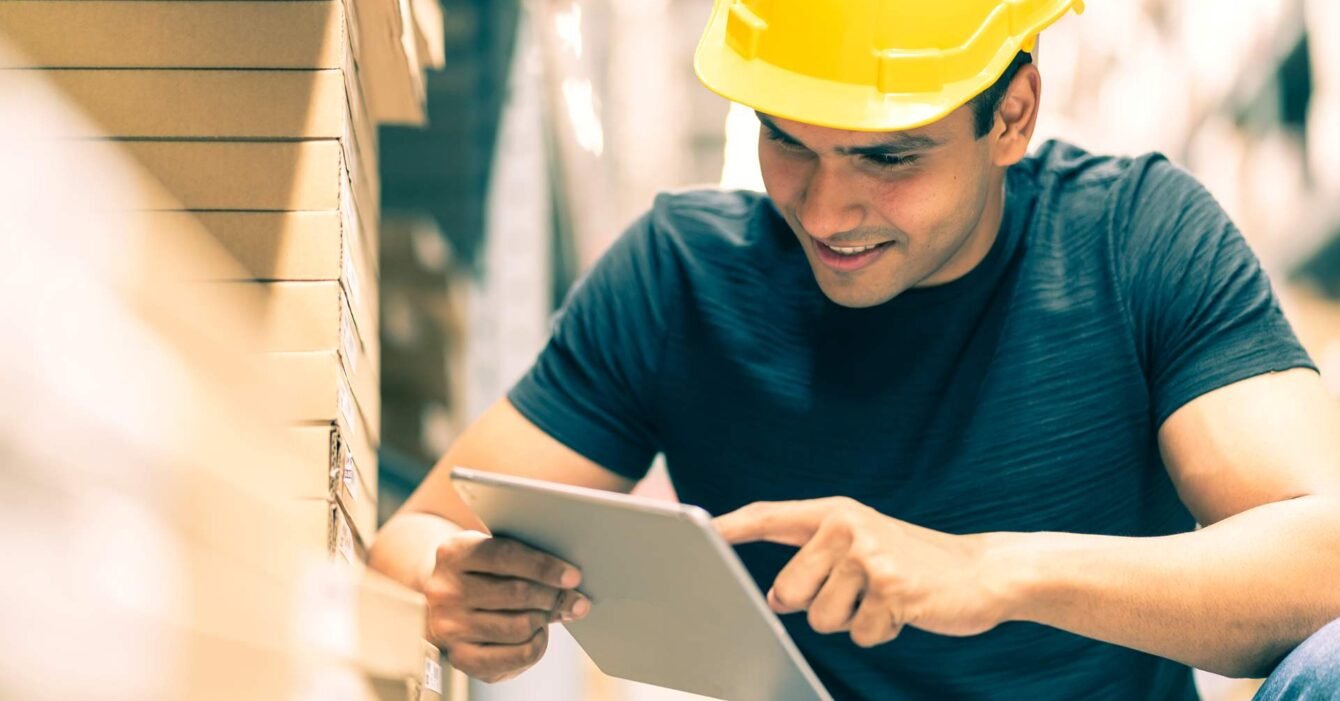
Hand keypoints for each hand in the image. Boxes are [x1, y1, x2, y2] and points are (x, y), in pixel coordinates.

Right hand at [421, 530, 590, 682]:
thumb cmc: (484, 571)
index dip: (544, 567)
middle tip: (576, 599)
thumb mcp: (495, 552)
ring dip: (545, 619)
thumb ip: (527, 558)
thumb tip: (572, 582)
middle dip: (553, 597)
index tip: (573, 576)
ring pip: (519, 626)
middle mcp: (445, 590)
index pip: (505, 556)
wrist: (445, 599)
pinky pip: (515, 656)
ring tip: (550, 612)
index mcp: (454, 553)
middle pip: (516, 593)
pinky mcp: (460, 657)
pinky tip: (538, 633)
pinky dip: (537, 645)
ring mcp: (449, 626)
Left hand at [714, 497, 1015, 647]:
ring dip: (852, 621)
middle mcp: (847, 526)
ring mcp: (870, 556)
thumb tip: (775, 598)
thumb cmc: (912, 564)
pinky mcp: (892, 588)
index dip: (732, 526)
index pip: (770, 516)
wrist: (982, 573)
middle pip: (788, 591)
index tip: (698, 530)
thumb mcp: (862, 547)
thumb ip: (815, 562)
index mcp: (835, 513)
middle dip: (816, 605)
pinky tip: (904, 610)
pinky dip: (880, 633)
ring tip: (884, 597)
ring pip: (822, 619)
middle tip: (858, 590)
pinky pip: (859, 634)